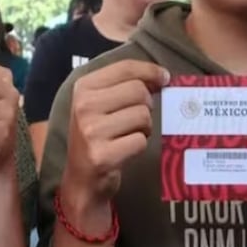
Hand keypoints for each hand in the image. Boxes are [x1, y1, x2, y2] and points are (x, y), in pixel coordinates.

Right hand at [61, 60, 168, 205]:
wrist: (81, 178)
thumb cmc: (97, 135)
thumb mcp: (100, 103)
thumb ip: (125, 85)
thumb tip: (162, 76)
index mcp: (83, 87)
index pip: (125, 67)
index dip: (150, 70)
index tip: (164, 78)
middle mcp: (84, 106)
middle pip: (138, 91)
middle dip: (146, 105)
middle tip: (137, 118)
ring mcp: (91, 131)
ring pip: (143, 116)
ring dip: (144, 127)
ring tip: (128, 135)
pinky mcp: (102, 155)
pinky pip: (140, 141)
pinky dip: (140, 146)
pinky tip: (125, 150)